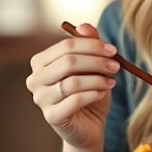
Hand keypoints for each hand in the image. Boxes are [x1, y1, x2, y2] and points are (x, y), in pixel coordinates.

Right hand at [26, 23, 119, 151]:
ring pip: (72, 82)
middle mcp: (35, 79)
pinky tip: (103, 93)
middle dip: (97, 61)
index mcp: (41, 62)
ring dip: (98, 79)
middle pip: (68, 62)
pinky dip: (93, 93)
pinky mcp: (51, 116)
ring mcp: (40, 99)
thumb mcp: (92, 65)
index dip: (92, 45)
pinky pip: (75, 100)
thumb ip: (88, 44)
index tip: (113, 50)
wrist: (89, 125)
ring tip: (112, 81)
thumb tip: (83, 26)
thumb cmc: (89, 91)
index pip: (66, 45)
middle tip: (116, 65)